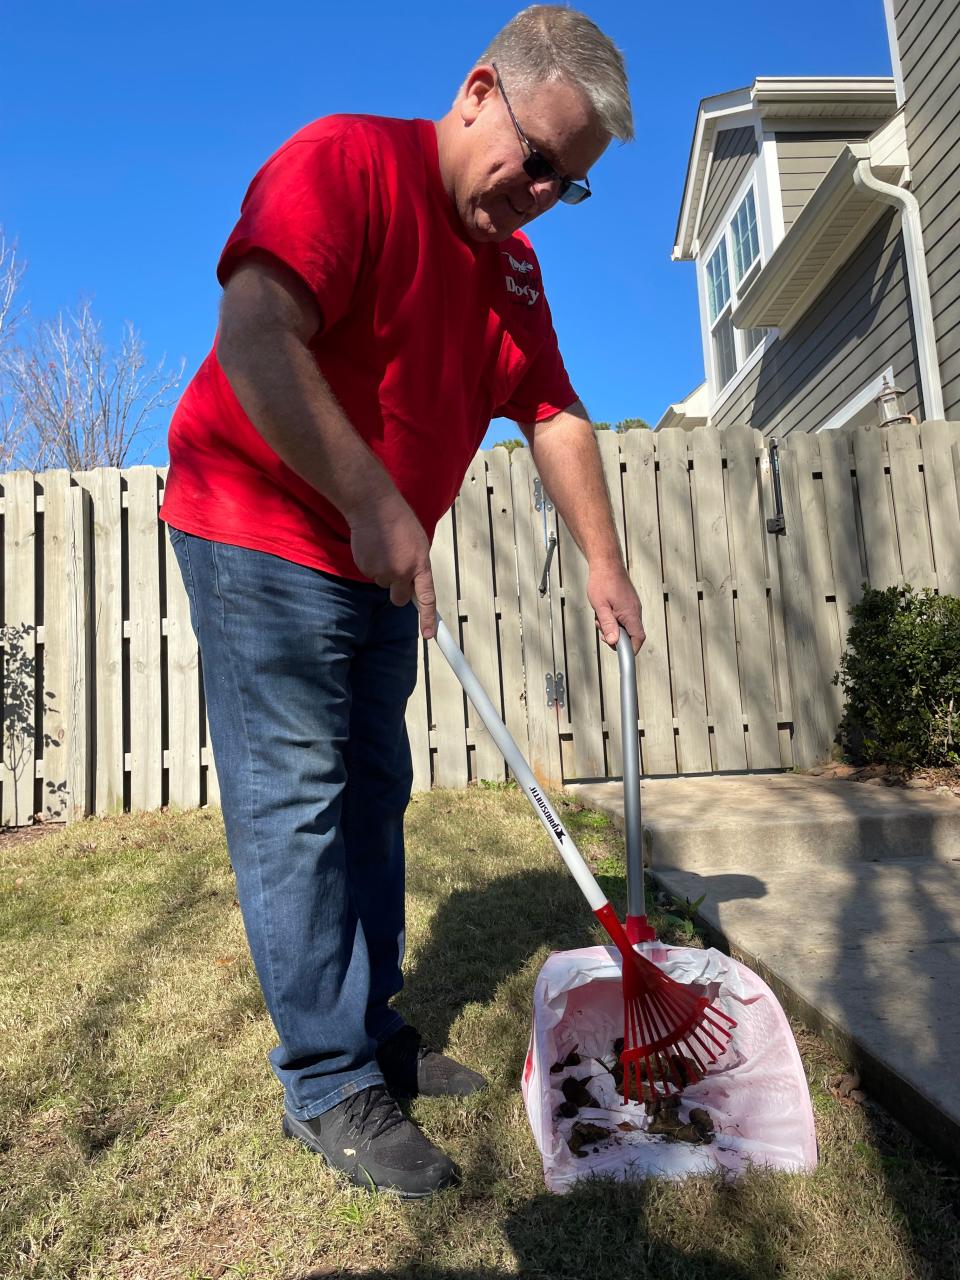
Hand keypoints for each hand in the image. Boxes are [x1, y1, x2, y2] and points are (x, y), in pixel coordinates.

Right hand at [348, 495, 437, 637]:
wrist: (374, 506)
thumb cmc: (399, 521)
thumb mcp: (419, 543)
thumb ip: (417, 566)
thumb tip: (414, 582)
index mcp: (420, 565)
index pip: (427, 598)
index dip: (429, 619)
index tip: (430, 635)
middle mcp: (402, 572)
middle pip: (399, 598)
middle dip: (397, 590)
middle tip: (395, 568)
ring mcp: (383, 571)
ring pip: (383, 583)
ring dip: (383, 570)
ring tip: (384, 547)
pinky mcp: (366, 568)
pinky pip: (370, 574)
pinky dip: (371, 563)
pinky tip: (373, 547)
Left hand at [587, 561, 644, 653]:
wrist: (606, 563)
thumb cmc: (603, 581)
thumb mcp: (600, 606)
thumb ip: (608, 625)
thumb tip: (614, 642)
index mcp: (630, 613)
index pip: (638, 639)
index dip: (630, 649)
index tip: (619, 652)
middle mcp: (635, 611)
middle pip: (631, 635)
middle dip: (616, 636)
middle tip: (602, 628)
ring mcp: (633, 607)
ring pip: (626, 626)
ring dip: (613, 627)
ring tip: (601, 616)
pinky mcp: (629, 604)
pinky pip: (624, 618)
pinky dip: (614, 619)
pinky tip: (605, 611)